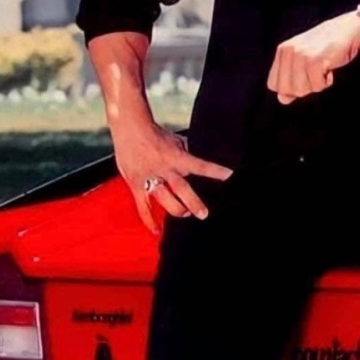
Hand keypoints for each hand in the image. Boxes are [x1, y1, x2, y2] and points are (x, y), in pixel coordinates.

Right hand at [112, 121, 232, 232]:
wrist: (130, 129)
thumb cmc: (154, 133)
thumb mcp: (176, 140)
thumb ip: (187, 153)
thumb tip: (196, 160)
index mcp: (177, 157)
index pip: (200, 165)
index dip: (215, 171)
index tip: (229, 176)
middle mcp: (165, 169)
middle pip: (182, 190)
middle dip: (194, 203)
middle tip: (204, 214)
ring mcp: (150, 178)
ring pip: (166, 200)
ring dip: (178, 210)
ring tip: (187, 214)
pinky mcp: (136, 184)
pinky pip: (143, 206)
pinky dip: (149, 220)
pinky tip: (157, 230)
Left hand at [267, 10, 359, 103]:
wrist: (348, 29)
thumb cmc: (326, 47)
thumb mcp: (304, 61)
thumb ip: (291, 79)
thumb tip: (282, 99)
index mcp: (282, 50)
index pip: (273, 84)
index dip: (288, 88)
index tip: (304, 77)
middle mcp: (288, 51)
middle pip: (285, 90)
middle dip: (302, 88)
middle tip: (315, 74)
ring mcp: (300, 55)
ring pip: (300, 90)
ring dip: (315, 85)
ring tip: (322, 70)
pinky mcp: (314, 60)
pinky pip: (316, 86)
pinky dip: (326, 82)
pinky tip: (329, 68)